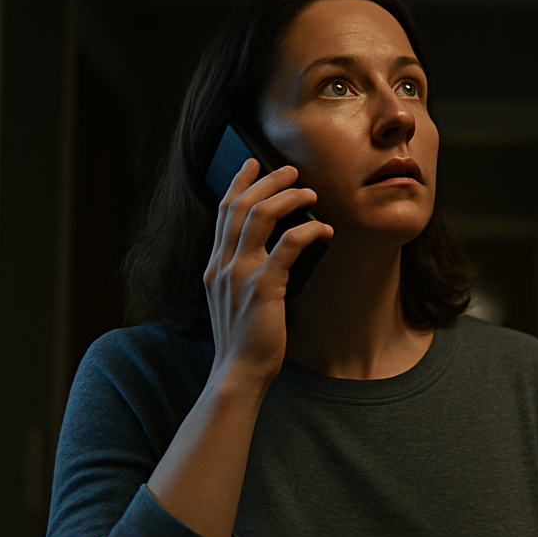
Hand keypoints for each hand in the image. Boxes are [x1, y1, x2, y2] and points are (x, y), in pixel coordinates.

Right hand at [202, 159, 332, 389]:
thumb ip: (243, 273)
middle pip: (240, 206)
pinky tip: (324, 229)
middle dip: (266, 181)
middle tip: (291, 171)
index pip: (222, 212)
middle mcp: (222, 265)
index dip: (237, 183)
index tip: (251, 163)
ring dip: (287, 198)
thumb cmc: (243, 340)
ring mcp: (239, 275)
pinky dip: (307, 231)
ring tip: (310, 192)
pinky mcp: (262, 288)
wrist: (237, 373)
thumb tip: (274, 246)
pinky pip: (287, 246)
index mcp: (213, 267)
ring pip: (260, 216)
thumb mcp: (233, 300)